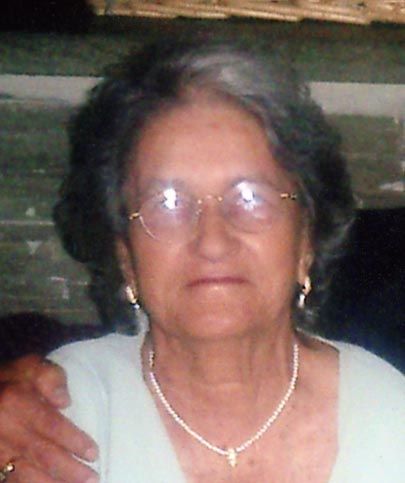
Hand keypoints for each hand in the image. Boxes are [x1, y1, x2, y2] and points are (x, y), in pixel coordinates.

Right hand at [0, 355, 98, 481]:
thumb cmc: (12, 379)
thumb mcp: (31, 366)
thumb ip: (49, 377)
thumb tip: (64, 401)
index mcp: (15, 401)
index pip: (50, 425)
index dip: (73, 440)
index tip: (93, 453)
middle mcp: (3, 427)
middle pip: (40, 453)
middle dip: (68, 469)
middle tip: (92, 478)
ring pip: (24, 473)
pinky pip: (10, 479)